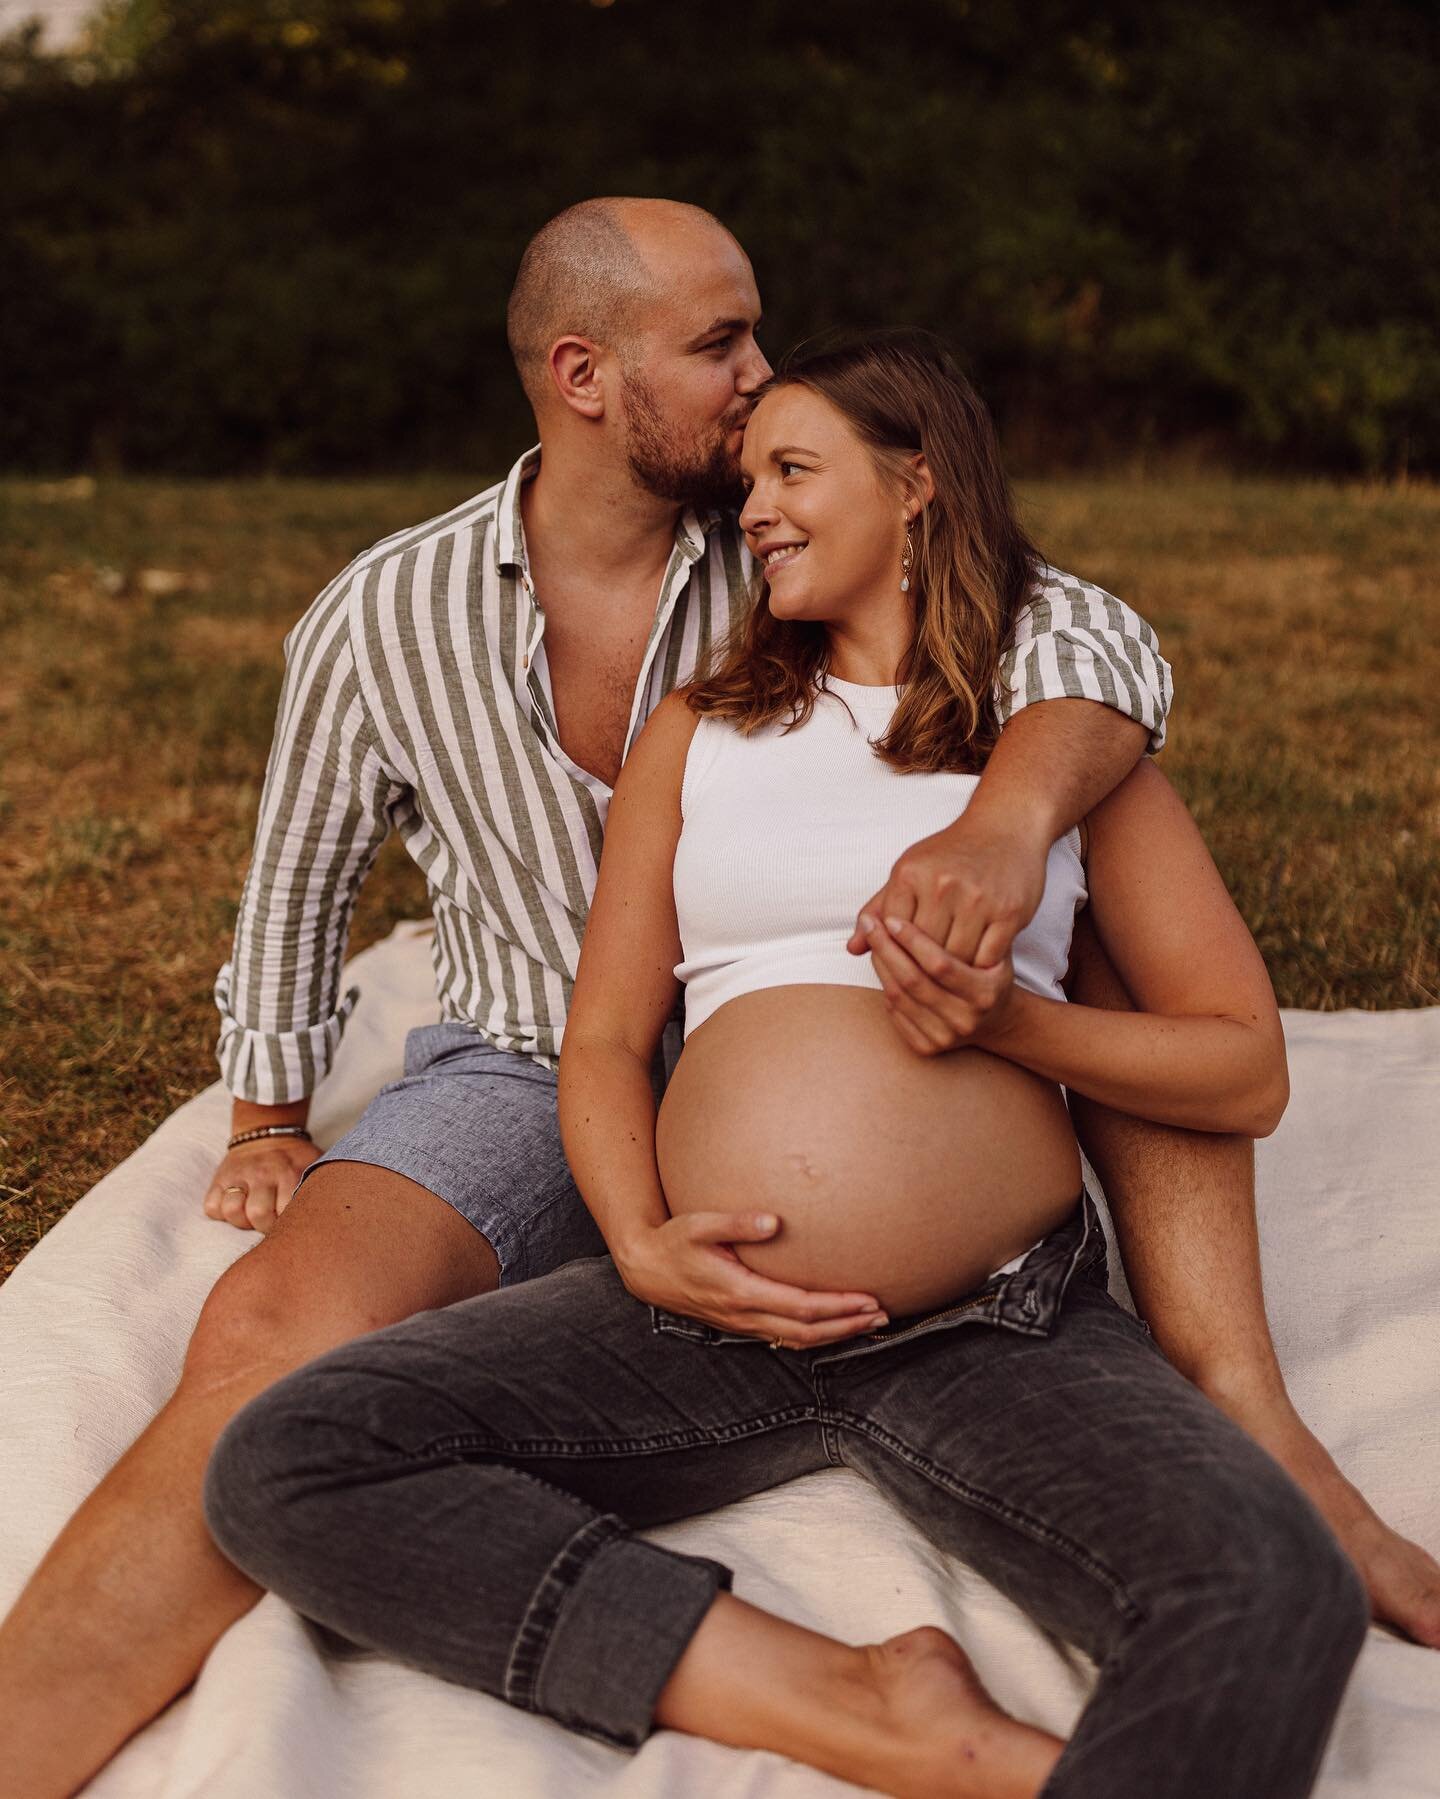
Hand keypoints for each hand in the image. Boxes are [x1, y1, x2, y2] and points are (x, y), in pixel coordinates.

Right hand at [202, 1135, 319, 1233]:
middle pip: (258, 1214)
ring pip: (232, 1210)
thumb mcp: (316, 1167)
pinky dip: (221, 1213)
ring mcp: (240, 1175)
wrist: (268, 1132)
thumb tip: (333, 1221)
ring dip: (241, 1220)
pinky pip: (212, 1206)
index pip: (288, 1212)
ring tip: (251, 1216)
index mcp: (291, 1173)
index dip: (290, 1226)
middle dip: (264, 1226)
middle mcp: (264, 1173)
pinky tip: (236, 1207)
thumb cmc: (296, 1161)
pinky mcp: (219, 1178)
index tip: (293, 1224)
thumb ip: (324, 1189)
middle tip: (271, 1222)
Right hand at [617, 1213, 887, 1345]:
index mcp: (740, 1291)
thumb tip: (774, 1222)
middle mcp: (744, 1315)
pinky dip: (813, 1336)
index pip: (800, 1306)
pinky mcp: (741, 1324)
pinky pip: (784, 1337)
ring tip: (868, 1324)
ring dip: (835, 1334)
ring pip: (797, 1340)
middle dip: (847, 1325)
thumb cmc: (674, 1242)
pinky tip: (831, 1327)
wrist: (647, 1269)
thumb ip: (735, 1223)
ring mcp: (742, 1324)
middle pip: (807, 1331)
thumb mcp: (699, 1225)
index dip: (837, 1306)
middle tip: (881, 1315)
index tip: (868, 1298)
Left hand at [847, 817, 1048, 967]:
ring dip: (954, 972)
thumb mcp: (910, 870)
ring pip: (956, 958)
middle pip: (922, 949)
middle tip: (927, 980)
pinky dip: (981, 967)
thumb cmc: (951, 853)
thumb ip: (880, 909)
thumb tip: (853, 949)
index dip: (896, 953)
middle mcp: (942, 884)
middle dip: (924, 967)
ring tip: (952, 977)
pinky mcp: (1009, 912)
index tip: (904, 962)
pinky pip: (988, 957)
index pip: (892, 932)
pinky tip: (977, 966)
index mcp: (910, 873)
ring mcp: (978, 898)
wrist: (1006, 828)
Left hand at [864, 914, 1017, 1056]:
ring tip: (870, 938)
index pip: (940, 965)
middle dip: (886, 948)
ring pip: (899, 997)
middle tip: (869, 922)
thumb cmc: (987, 969)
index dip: (913, 941)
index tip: (893, 918)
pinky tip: (881, 963)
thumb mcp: (985, 944)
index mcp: (986, 993)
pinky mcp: (927, 1048)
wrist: (995, 1018)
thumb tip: (900, 916)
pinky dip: (885, 985)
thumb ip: (954, 926)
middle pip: (914, 982)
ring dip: (880, 965)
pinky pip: (895, 1013)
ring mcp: (946, 1037)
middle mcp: (967, 1019)